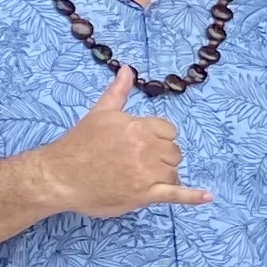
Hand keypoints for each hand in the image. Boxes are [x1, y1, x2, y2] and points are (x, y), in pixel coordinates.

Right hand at [44, 68, 210, 219]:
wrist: (59, 176)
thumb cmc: (78, 144)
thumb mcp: (100, 113)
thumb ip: (119, 92)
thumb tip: (128, 70)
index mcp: (138, 126)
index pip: (168, 131)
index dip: (159, 139)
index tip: (144, 145)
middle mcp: (145, 148)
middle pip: (173, 152)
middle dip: (161, 157)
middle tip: (138, 163)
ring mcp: (146, 173)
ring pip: (174, 172)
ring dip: (164, 175)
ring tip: (143, 178)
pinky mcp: (144, 195)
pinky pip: (176, 194)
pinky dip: (192, 196)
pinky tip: (207, 196)